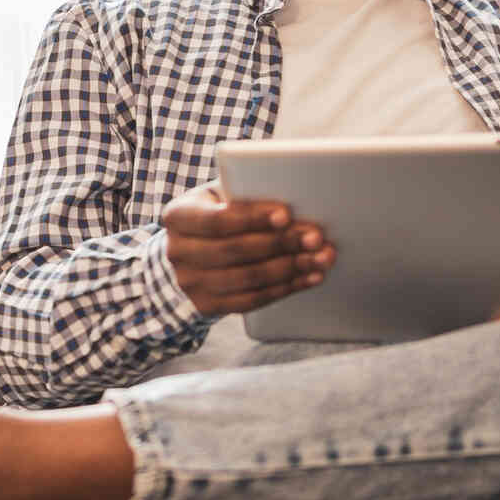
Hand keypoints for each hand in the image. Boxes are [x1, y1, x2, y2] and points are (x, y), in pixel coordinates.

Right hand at [162, 181, 334, 316]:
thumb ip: (244, 194)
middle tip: (316, 238)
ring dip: (290, 269)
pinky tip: (308, 277)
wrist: (188, 254)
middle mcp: (178, 252)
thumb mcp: (218, 197)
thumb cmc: (216, 214)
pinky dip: (285, 289)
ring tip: (320, 258)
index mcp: (178, 217)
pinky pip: (252, 300)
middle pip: (235, 251)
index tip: (286, 215)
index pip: (218, 220)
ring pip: (247, 279)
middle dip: (281, 244)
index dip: (253, 218)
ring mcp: (191, 283)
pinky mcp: (208, 306)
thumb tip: (296, 194)